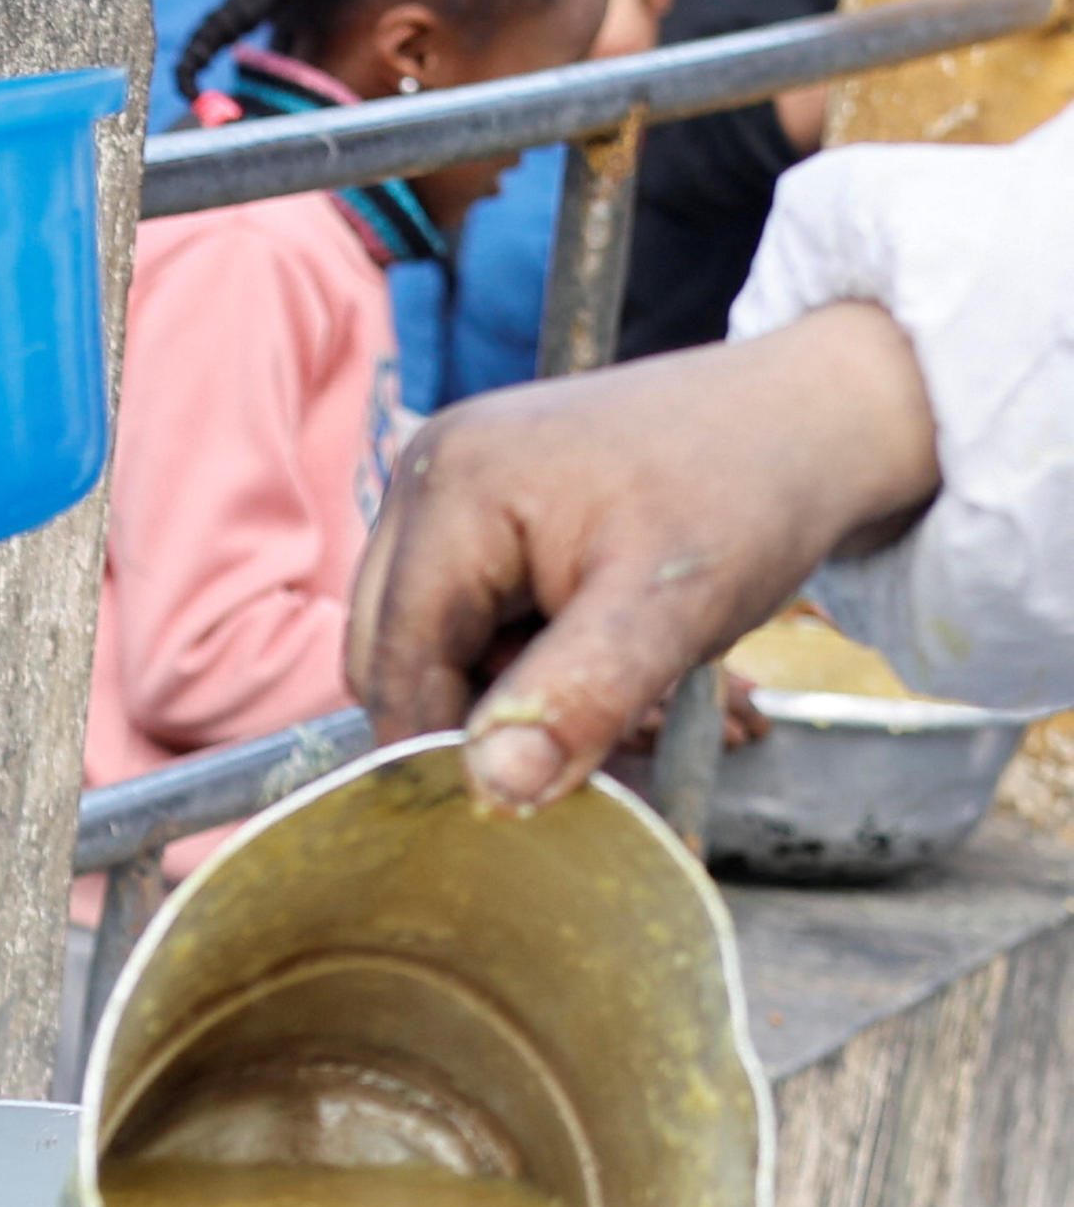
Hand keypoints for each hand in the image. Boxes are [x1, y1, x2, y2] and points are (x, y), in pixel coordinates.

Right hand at [347, 303, 941, 812]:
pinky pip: (460, 607)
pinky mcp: (475, 498)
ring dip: (503, 685)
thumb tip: (495, 787)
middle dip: (479, 709)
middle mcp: (425, 472)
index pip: (396, 661)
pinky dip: (518, 649)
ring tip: (608, 674)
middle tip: (587, 724)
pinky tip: (591, 642)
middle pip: (393, 652)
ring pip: (425, 638)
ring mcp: (445, 481)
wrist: (813, 414)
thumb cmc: (751, 492)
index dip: (449, 743)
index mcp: (450, 488)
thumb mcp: (672, 610)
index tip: (529, 792)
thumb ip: (579, 698)